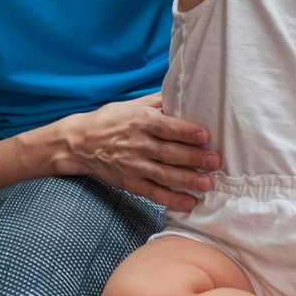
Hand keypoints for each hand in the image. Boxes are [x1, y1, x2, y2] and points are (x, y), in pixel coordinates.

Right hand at [63, 93, 219, 211]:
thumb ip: (158, 102)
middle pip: (169, 152)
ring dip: (187, 181)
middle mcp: (137, 143)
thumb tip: (183, 93)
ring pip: (164, 175)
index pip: (166, 127)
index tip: (205, 135)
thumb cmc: (111, 120)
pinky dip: (172, 199)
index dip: (186, 132)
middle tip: (215, 161)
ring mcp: (133, 165)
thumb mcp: (132, 105)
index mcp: (139, 121)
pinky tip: (189, 202)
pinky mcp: (130, 182)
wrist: (80, 142)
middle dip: (194, 158)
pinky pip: (153, 193)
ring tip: (207, 184)